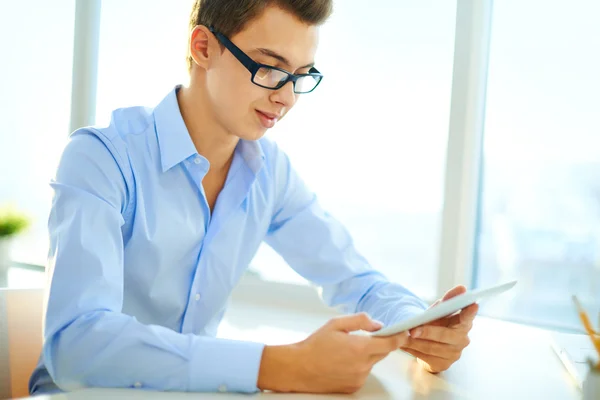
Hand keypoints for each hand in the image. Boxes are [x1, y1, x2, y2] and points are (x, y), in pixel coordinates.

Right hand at [258, 312, 407, 393]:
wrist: (298, 368)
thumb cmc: (314, 345)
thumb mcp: (335, 324)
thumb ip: (360, 320)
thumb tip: (377, 324)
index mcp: (359, 348)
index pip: (391, 343)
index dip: (400, 336)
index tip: (405, 332)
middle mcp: (362, 366)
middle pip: (382, 352)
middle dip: (378, 343)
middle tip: (362, 337)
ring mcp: (358, 378)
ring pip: (372, 363)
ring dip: (366, 355)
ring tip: (345, 351)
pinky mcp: (353, 387)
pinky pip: (363, 372)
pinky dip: (359, 366)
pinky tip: (342, 361)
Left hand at [400, 285, 477, 372]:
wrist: (427, 343)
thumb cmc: (436, 323)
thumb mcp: (439, 310)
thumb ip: (448, 300)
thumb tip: (462, 288)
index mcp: (464, 323)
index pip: (468, 317)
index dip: (469, 312)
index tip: (472, 304)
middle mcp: (462, 340)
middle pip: (445, 335)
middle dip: (428, 332)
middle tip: (413, 329)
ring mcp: (454, 354)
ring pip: (432, 347)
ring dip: (415, 341)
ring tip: (403, 335)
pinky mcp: (443, 364)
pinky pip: (426, 357)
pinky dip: (412, 349)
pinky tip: (403, 344)